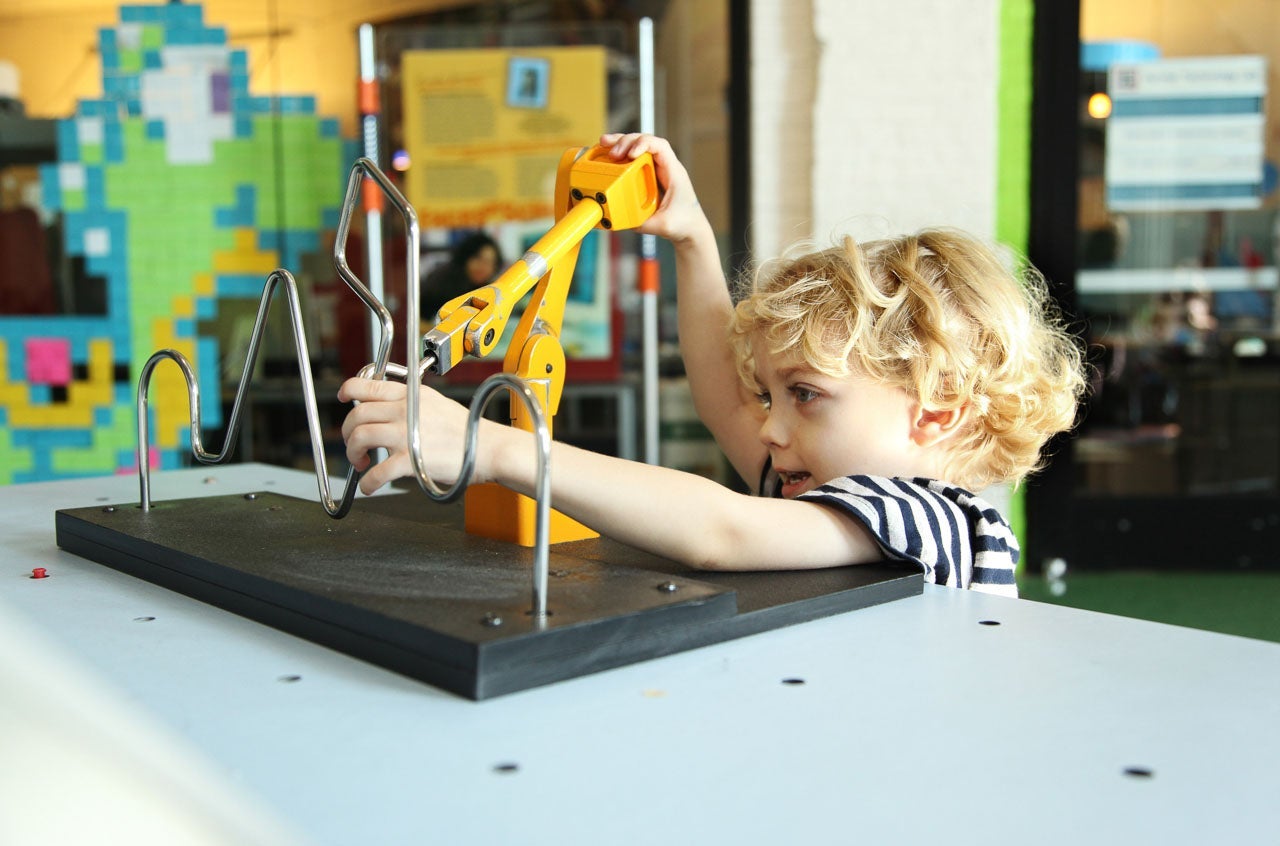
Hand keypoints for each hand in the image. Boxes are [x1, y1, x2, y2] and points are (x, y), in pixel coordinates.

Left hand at [338, 377, 477, 495]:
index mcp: (410, 394)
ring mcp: (405, 434)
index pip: (367, 385)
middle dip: (348, 433)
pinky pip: (376, 472)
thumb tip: (389, 411)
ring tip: (362, 463)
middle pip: (358, 415)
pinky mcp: (409, 460)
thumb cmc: (468, 431)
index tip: (344, 398)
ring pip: (360, 438)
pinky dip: (368, 482)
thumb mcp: (437, 403)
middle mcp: (404, 411)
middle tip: (354, 444)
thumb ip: (411, 404)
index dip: (348, 391)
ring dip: (353, 454)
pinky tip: (370, 485)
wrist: (489, 449)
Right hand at [599, 132, 708, 243]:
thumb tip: (619, 218)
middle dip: (627, 141)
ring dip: (621, 144)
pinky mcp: (648, 176)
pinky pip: (634, 160)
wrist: (691, 228)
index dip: (644, 144)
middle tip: (611, 150)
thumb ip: (642, 223)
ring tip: (604, 144)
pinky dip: (621, 155)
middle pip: (646, 141)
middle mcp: (665, 166)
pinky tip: (608, 156)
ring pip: (639, 147)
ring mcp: (656, 170)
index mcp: (674, 172)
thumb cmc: (684, 222)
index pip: (661, 146)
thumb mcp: (663, 225)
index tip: (630, 154)